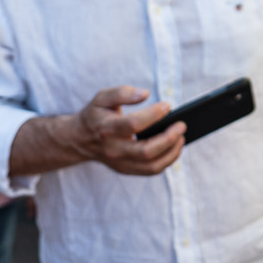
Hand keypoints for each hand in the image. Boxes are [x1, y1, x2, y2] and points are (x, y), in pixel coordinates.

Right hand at [66, 85, 184, 175]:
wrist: (80, 140)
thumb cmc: (96, 115)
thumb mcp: (102, 97)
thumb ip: (122, 93)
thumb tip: (145, 94)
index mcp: (106, 128)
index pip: (133, 124)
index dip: (153, 115)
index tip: (168, 106)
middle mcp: (113, 149)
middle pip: (146, 151)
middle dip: (168, 138)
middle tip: (182, 125)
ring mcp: (120, 163)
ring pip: (151, 166)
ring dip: (171, 152)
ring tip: (181, 137)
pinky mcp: (126, 169)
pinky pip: (151, 170)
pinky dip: (167, 160)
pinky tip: (174, 147)